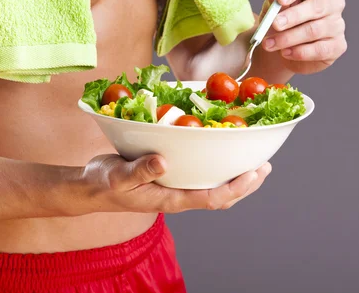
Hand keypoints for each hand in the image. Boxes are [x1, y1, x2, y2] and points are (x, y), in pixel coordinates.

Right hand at [79, 154, 271, 212]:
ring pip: (217, 190)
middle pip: (222, 197)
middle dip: (246, 185)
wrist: (92, 187)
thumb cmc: (105, 183)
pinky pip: (205, 180)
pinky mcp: (176, 180)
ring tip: (257, 166)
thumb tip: (163, 161)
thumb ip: (140, 170)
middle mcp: (180, 196)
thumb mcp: (118, 175)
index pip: (211, 198)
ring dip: (239, 179)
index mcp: (171, 199)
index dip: (235, 188)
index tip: (253, 174)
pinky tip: (228, 159)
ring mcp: (179, 189)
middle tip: (265, 167)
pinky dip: (222, 171)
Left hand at [260, 0, 346, 74]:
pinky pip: (320, 49)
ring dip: (289, 38)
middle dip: (293, 16)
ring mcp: (338, 24)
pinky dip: (300, 52)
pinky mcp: (338, 45)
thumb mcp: (274, 6)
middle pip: (317, 6)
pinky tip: (285, 52)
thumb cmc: (282, 21)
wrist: (283, 51)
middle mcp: (333, 2)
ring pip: (314, 30)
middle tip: (274, 24)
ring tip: (270, 44)